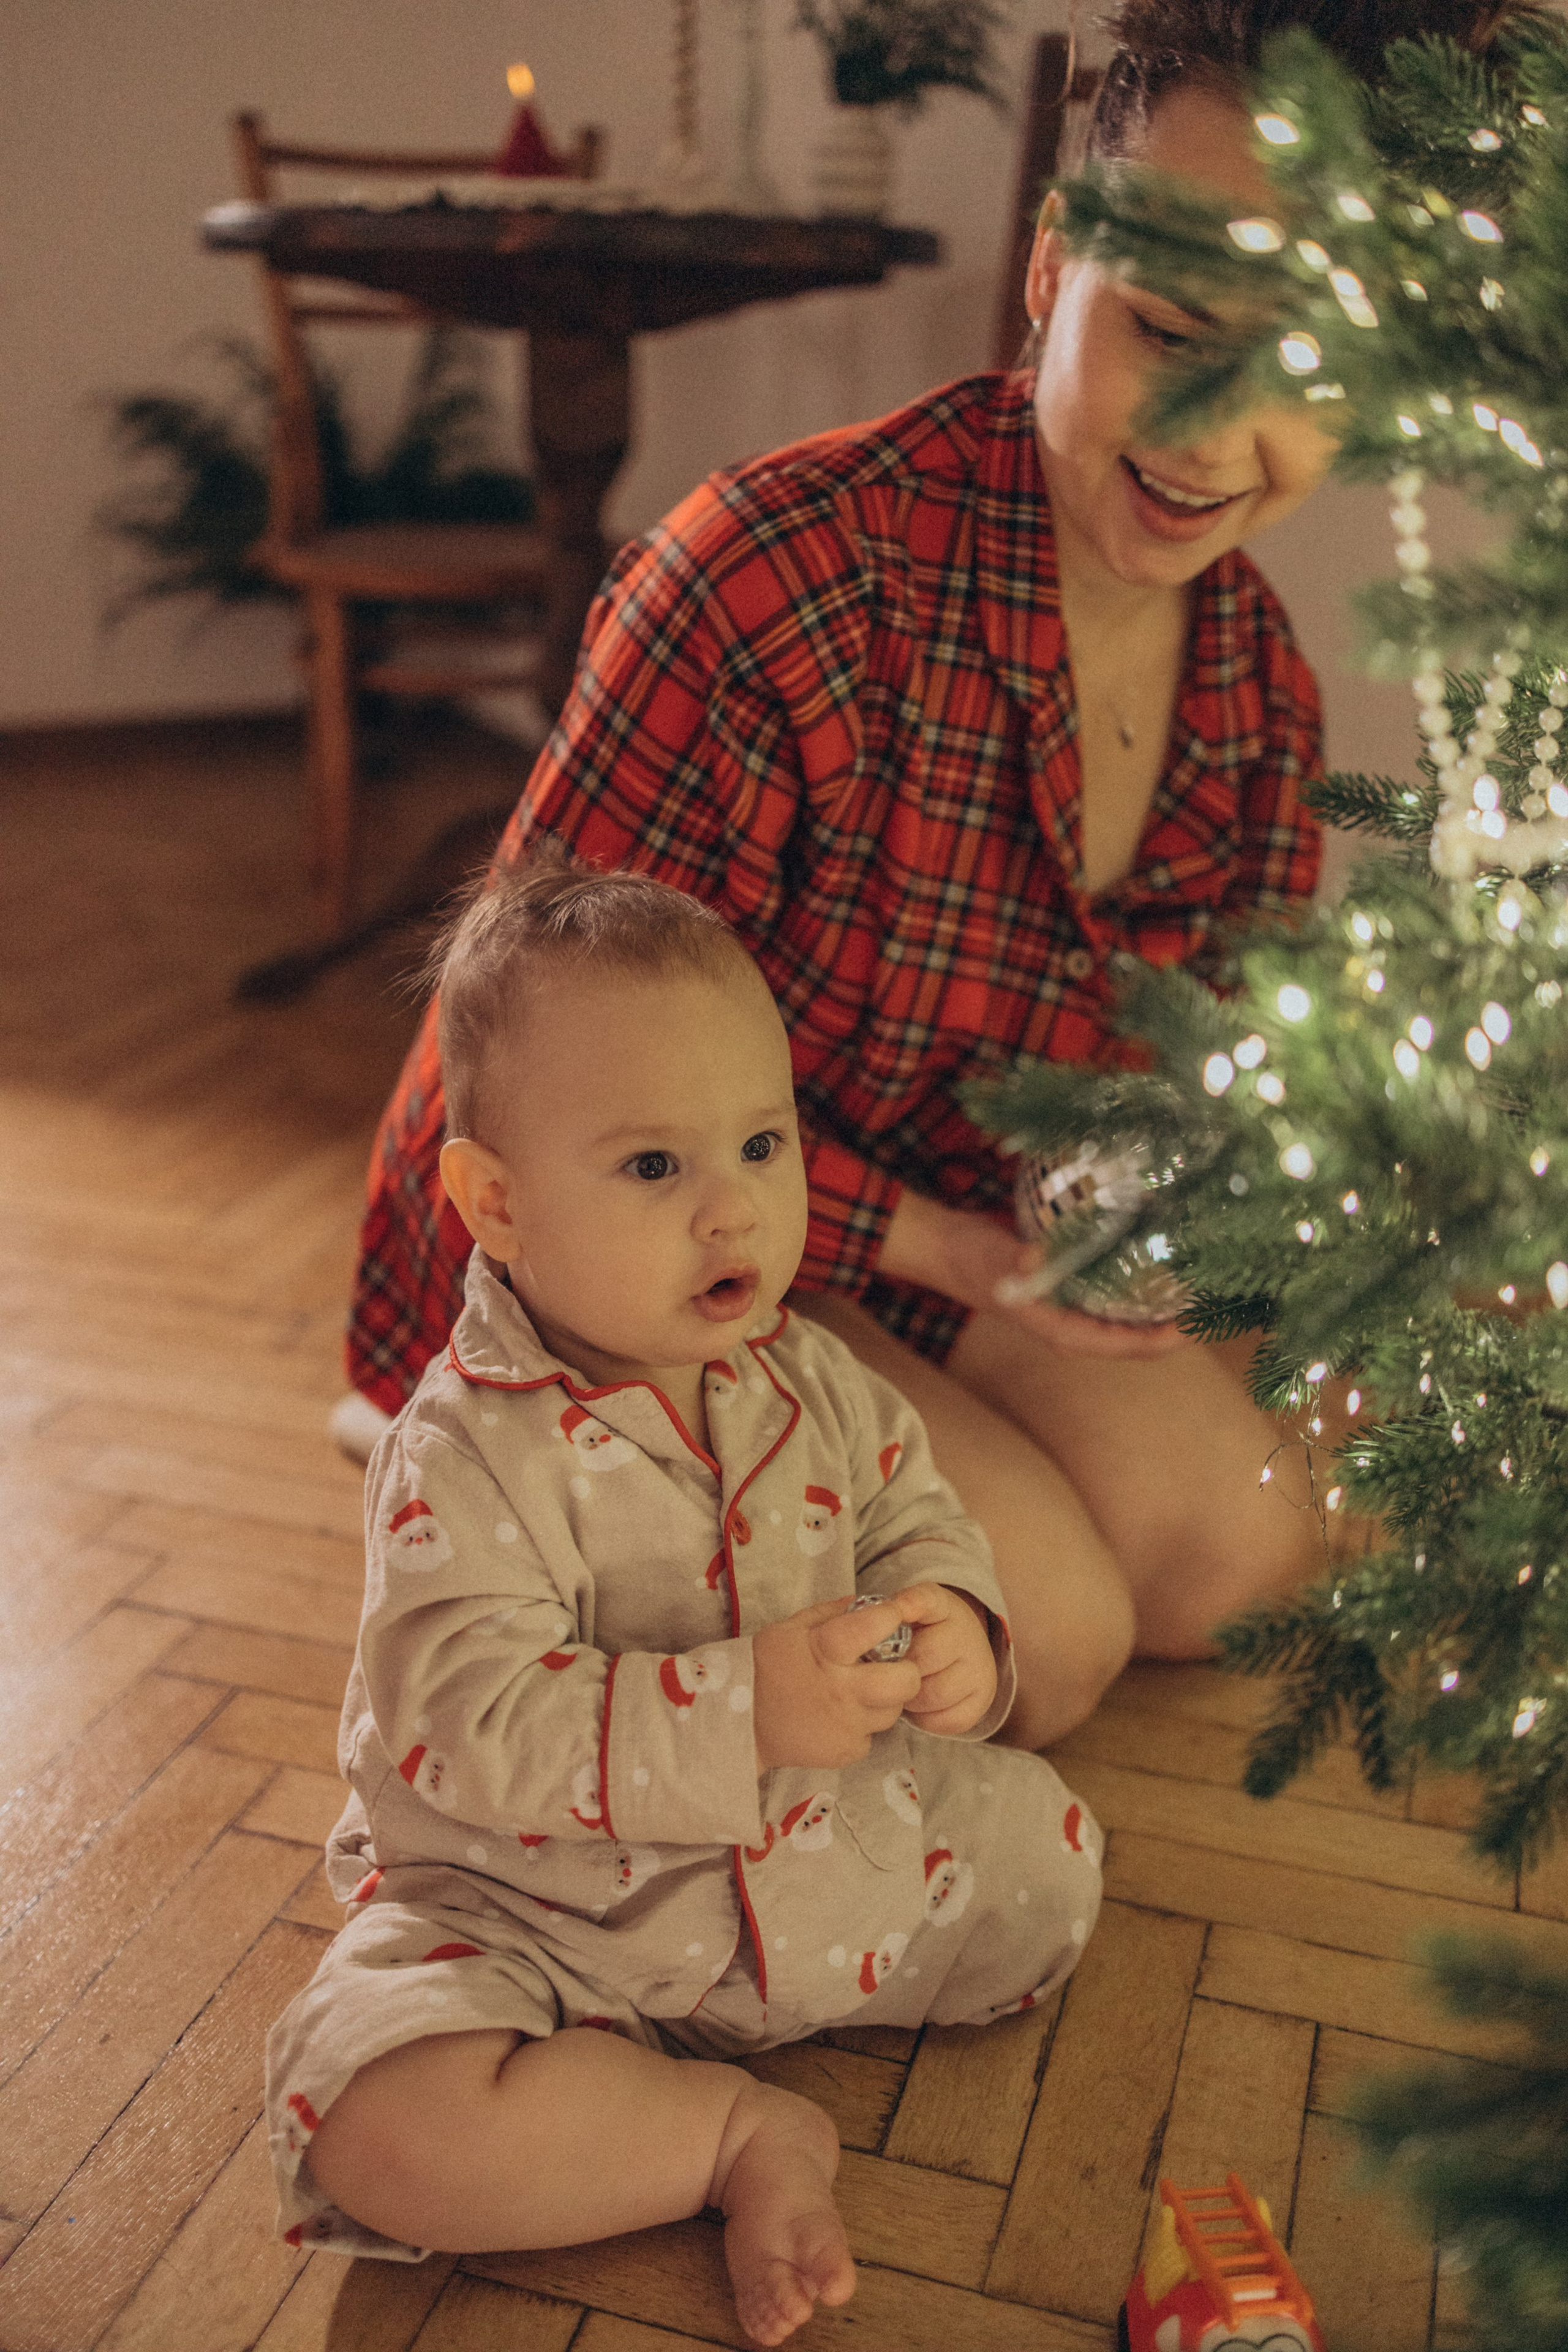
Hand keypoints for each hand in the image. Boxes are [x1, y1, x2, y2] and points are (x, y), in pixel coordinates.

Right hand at [753, 1595, 921, 1770]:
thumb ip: (830, 1613)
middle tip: (893, 1665)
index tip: (893, 1615)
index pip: (877, 1626)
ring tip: (862, 1690)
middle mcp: (843, 1690)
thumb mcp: (789, 1628)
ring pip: (894, 1710)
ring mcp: (847, 1725)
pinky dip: (864, 1723)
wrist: (741, 1722)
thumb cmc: (766, 1667)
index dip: (892, 1616)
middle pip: (906, 1681)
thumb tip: (868, 1602)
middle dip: (908, 1669)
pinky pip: (873, 1735)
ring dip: (886, 1698)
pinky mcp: (847, 1752)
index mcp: (827, 1651)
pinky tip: (843, 1715)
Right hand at [878, 1189, 1191, 1361]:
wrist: (946, 1248)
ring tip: (1200, 1286)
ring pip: (1130, 1320)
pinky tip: (1162, 1265)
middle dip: (1175, 1325)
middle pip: (1137, 1339)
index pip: (1127, 1346)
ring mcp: (1073, 1312)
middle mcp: (1074, 1328)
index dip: (1166, 1340)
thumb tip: (1036, 1261)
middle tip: (1216, 1302)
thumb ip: (1019, 1265)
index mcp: (1063, 1332)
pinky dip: (1142, 1288)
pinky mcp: (1072, 1292)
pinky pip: (1117, 1298)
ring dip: (1163, 1309)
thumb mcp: (997, 1262)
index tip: (1199, 1322)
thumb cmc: (973, 1259)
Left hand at [891, 1582, 997, 1736]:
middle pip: (924, 1656)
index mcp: (943, 1606)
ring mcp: (979, 1668)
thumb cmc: (920, 1635)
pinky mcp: (982, 1701)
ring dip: (910, 1697)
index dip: (911, 1603)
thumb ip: (884, 1614)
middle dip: (899, 1668)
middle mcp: (968, 1634)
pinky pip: (946, 1720)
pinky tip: (921, 1706)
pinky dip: (926, 1719)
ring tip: (904, 1688)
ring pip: (933, 1693)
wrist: (961, 1653)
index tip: (897, 1610)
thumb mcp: (906, 1615)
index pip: (929, 1599)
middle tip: (888, 1671)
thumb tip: (858, 1622)